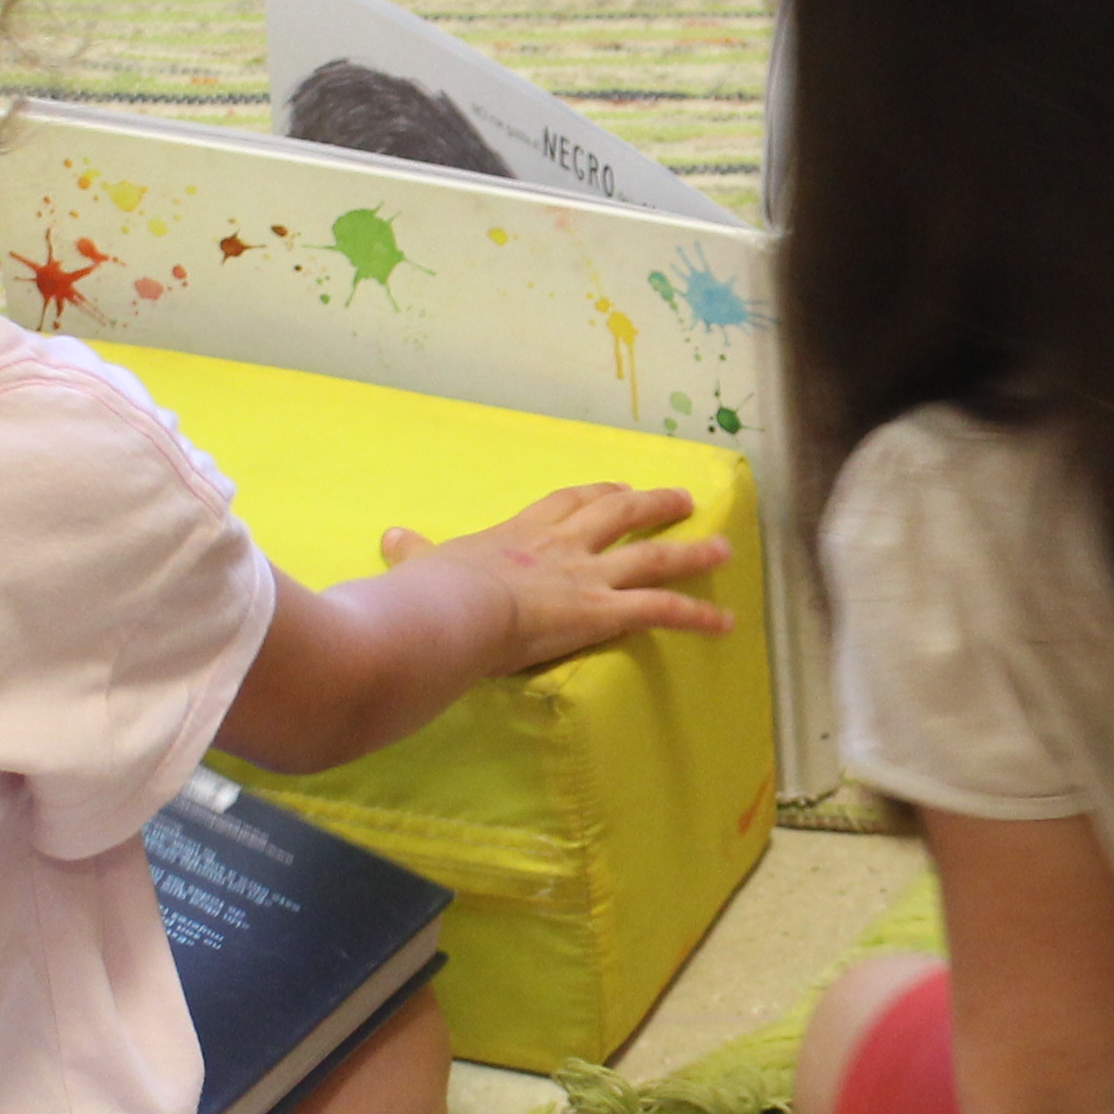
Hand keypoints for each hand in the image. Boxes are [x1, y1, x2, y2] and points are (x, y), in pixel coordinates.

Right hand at [379, 483, 732, 671]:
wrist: (449, 611)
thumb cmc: (430, 593)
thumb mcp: (421, 564)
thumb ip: (412, 552)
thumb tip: (389, 536)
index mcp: (520, 534)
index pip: (567, 504)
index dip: (595, 496)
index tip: (614, 491)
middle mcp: (562, 547)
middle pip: (619, 515)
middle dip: (653, 506)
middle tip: (682, 500)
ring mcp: (587, 577)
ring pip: (653, 557)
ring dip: (692, 553)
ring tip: (723, 549)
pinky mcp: (602, 611)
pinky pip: (661, 611)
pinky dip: (697, 616)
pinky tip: (725, 623)